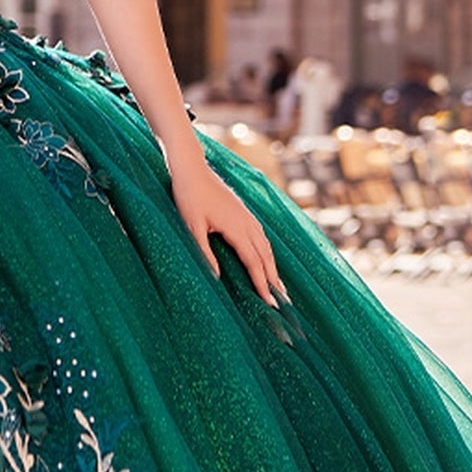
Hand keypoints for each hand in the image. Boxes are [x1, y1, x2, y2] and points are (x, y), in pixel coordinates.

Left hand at [170, 160, 286, 305]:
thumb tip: (216, 277)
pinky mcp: (244, 212)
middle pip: (265, 256)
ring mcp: (247, 216)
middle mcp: (247, 223)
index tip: (270, 302)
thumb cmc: (189, 197)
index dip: (262, 283)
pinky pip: (261, 236)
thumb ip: (204, 252)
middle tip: (282, 301)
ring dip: (273, 266)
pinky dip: (267, 251)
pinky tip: (266, 258)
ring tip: (278, 285)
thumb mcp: (192, 227)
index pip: (254, 262)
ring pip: (266, 246)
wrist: (192, 169)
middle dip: (274, 280)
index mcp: (236, 228)